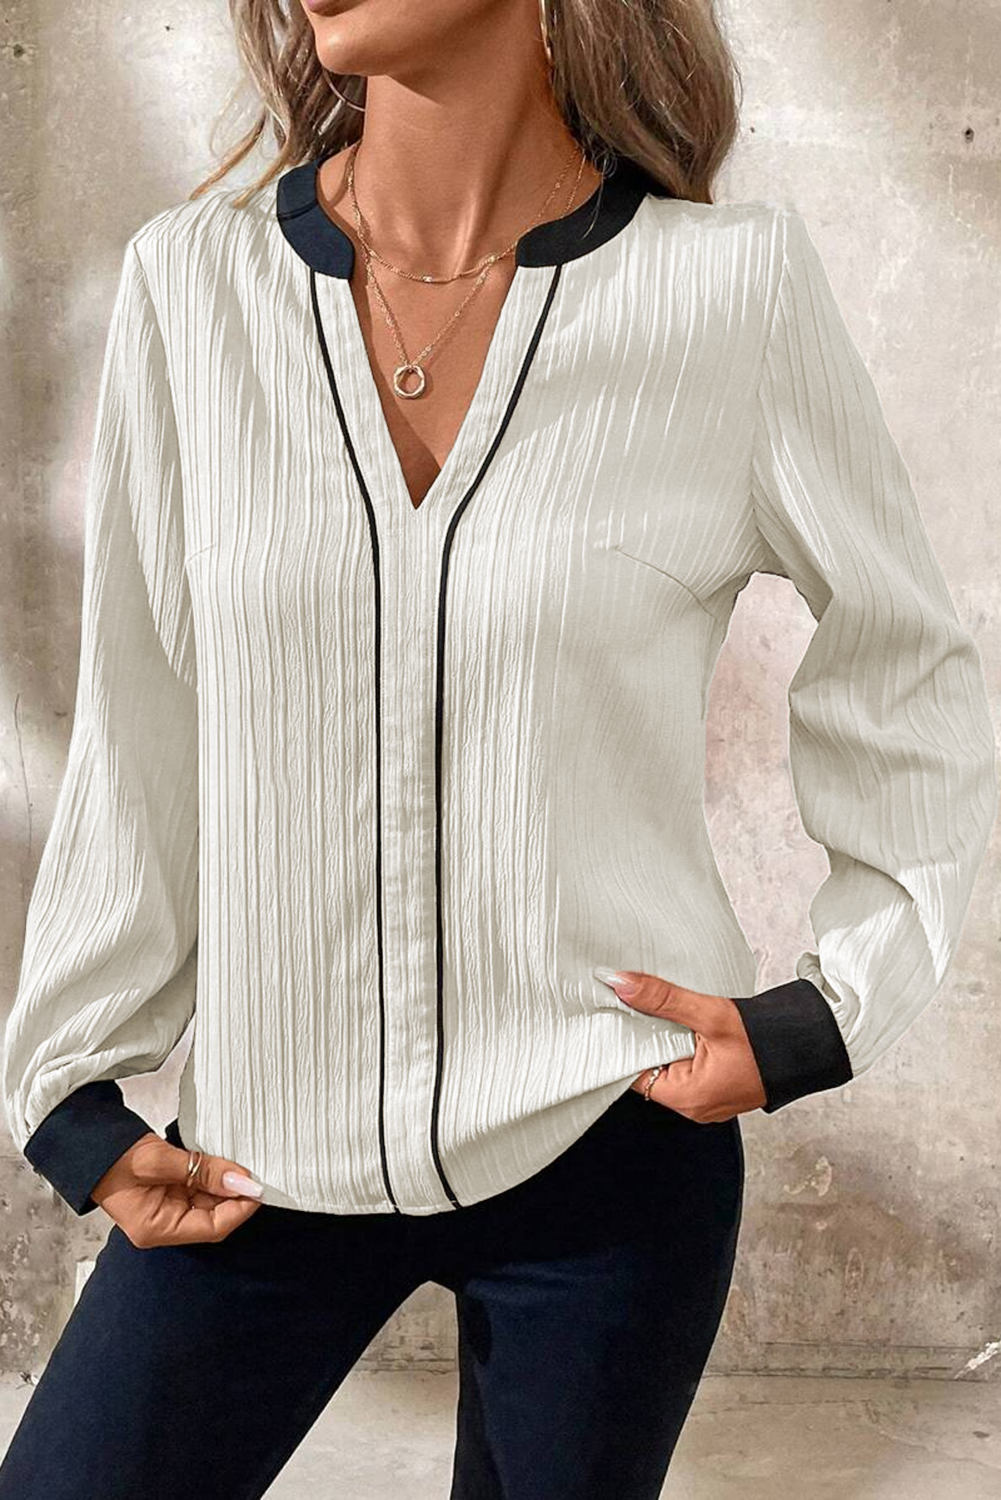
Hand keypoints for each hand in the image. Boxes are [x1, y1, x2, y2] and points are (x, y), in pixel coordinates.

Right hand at [92, 1132, 265, 1247]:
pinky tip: (223, 1164)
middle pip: (213, 1217)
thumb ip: (204, 1171)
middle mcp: (163, 1225)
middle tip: (254, 1170)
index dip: (239, 1208)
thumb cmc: (116, 1156)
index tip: (258, 1186)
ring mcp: (166, 1210)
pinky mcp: (169, 1194)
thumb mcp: (162, 1161)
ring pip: (209, 1202)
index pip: (212, 1228)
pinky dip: (213, 1178)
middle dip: (235, 1194)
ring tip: (239, 1164)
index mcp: (156, 1228)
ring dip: (225, 1185)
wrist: (90, 1142)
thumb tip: (242, 1181)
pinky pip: (200, 1191)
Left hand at [597, 970, 767, 1121]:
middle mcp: (694, 1105)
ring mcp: (706, 1099)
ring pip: (668, 1064)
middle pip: (649, 1068)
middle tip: (638, 1004)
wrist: (809, 1047)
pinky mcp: (716, 1086)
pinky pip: (687, 1065)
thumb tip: (621, 983)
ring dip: (664, 1038)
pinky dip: (682, 1043)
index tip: (616, 1012)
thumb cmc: (767, 1042)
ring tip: (663, 1011)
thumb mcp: (710, 1015)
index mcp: (687, 1098)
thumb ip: (663, 999)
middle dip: (645, 1037)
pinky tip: (683, 1023)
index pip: (634, 1071)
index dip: (625, 1040)